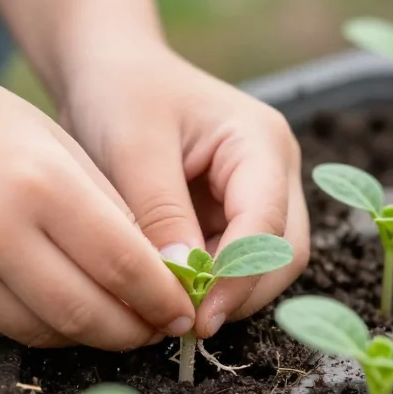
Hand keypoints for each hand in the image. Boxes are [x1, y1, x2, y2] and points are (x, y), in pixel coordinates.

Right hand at [0, 59, 196, 349]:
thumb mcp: (56, 142)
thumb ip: (107, 208)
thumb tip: (155, 274)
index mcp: (40, 184)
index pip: (124, 265)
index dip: (163, 299)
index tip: (183, 310)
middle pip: (88, 314)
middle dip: (135, 331)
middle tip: (157, 329)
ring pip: (46, 332)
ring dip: (91, 336)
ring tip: (116, 322)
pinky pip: (3, 330)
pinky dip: (43, 328)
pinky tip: (61, 310)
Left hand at [60, 44, 309, 337]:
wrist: (109, 69)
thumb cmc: (121, 92)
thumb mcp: (134, 147)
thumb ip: (161, 214)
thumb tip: (181, 285)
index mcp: (261, 142)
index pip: (267, 225)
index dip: (237, 278)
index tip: (195, 316)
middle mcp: (274, 170)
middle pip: (283, 255)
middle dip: (238, 294)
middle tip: (181, 323)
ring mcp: (259, 193)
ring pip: (266, 266)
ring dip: (224, 294)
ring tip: (170, 309)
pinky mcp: (234, 213)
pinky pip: (235, 263)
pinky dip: (209, 286)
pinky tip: (169, 293)